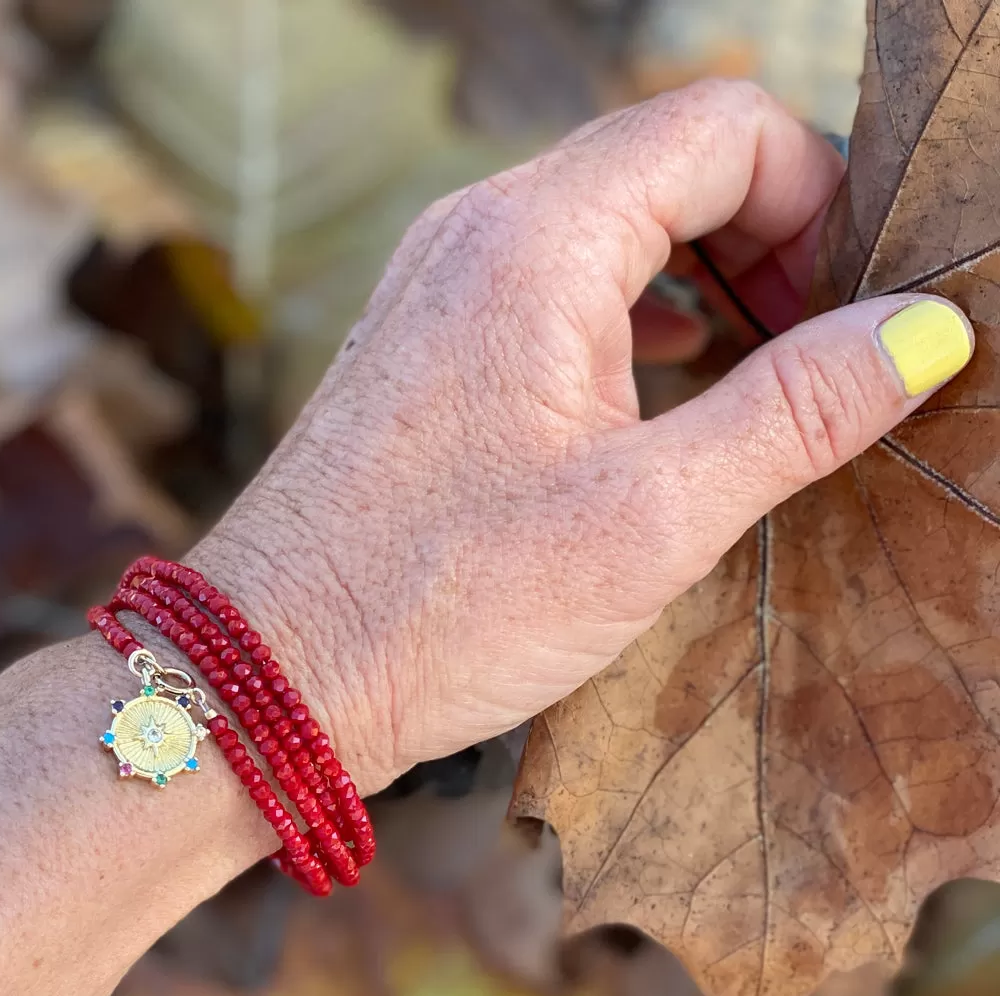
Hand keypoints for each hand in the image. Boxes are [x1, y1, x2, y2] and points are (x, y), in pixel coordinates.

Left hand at [194, 80, 973, 796]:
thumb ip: (793, 410)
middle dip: (767, 238)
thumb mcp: (649, 517)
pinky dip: (629, 318)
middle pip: (664, 165)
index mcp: (535, 242)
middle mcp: (473, 234)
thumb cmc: (441, 604)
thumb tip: (919, 330)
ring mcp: (435, 287)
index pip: (721, 129)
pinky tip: (659, 389)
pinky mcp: (420, 348)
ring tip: (756, 376)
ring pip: (606, 227)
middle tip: (818, 348)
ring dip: (700, 281)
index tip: (852, 305)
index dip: (817, 196)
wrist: (275, 668)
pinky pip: (549, 289)